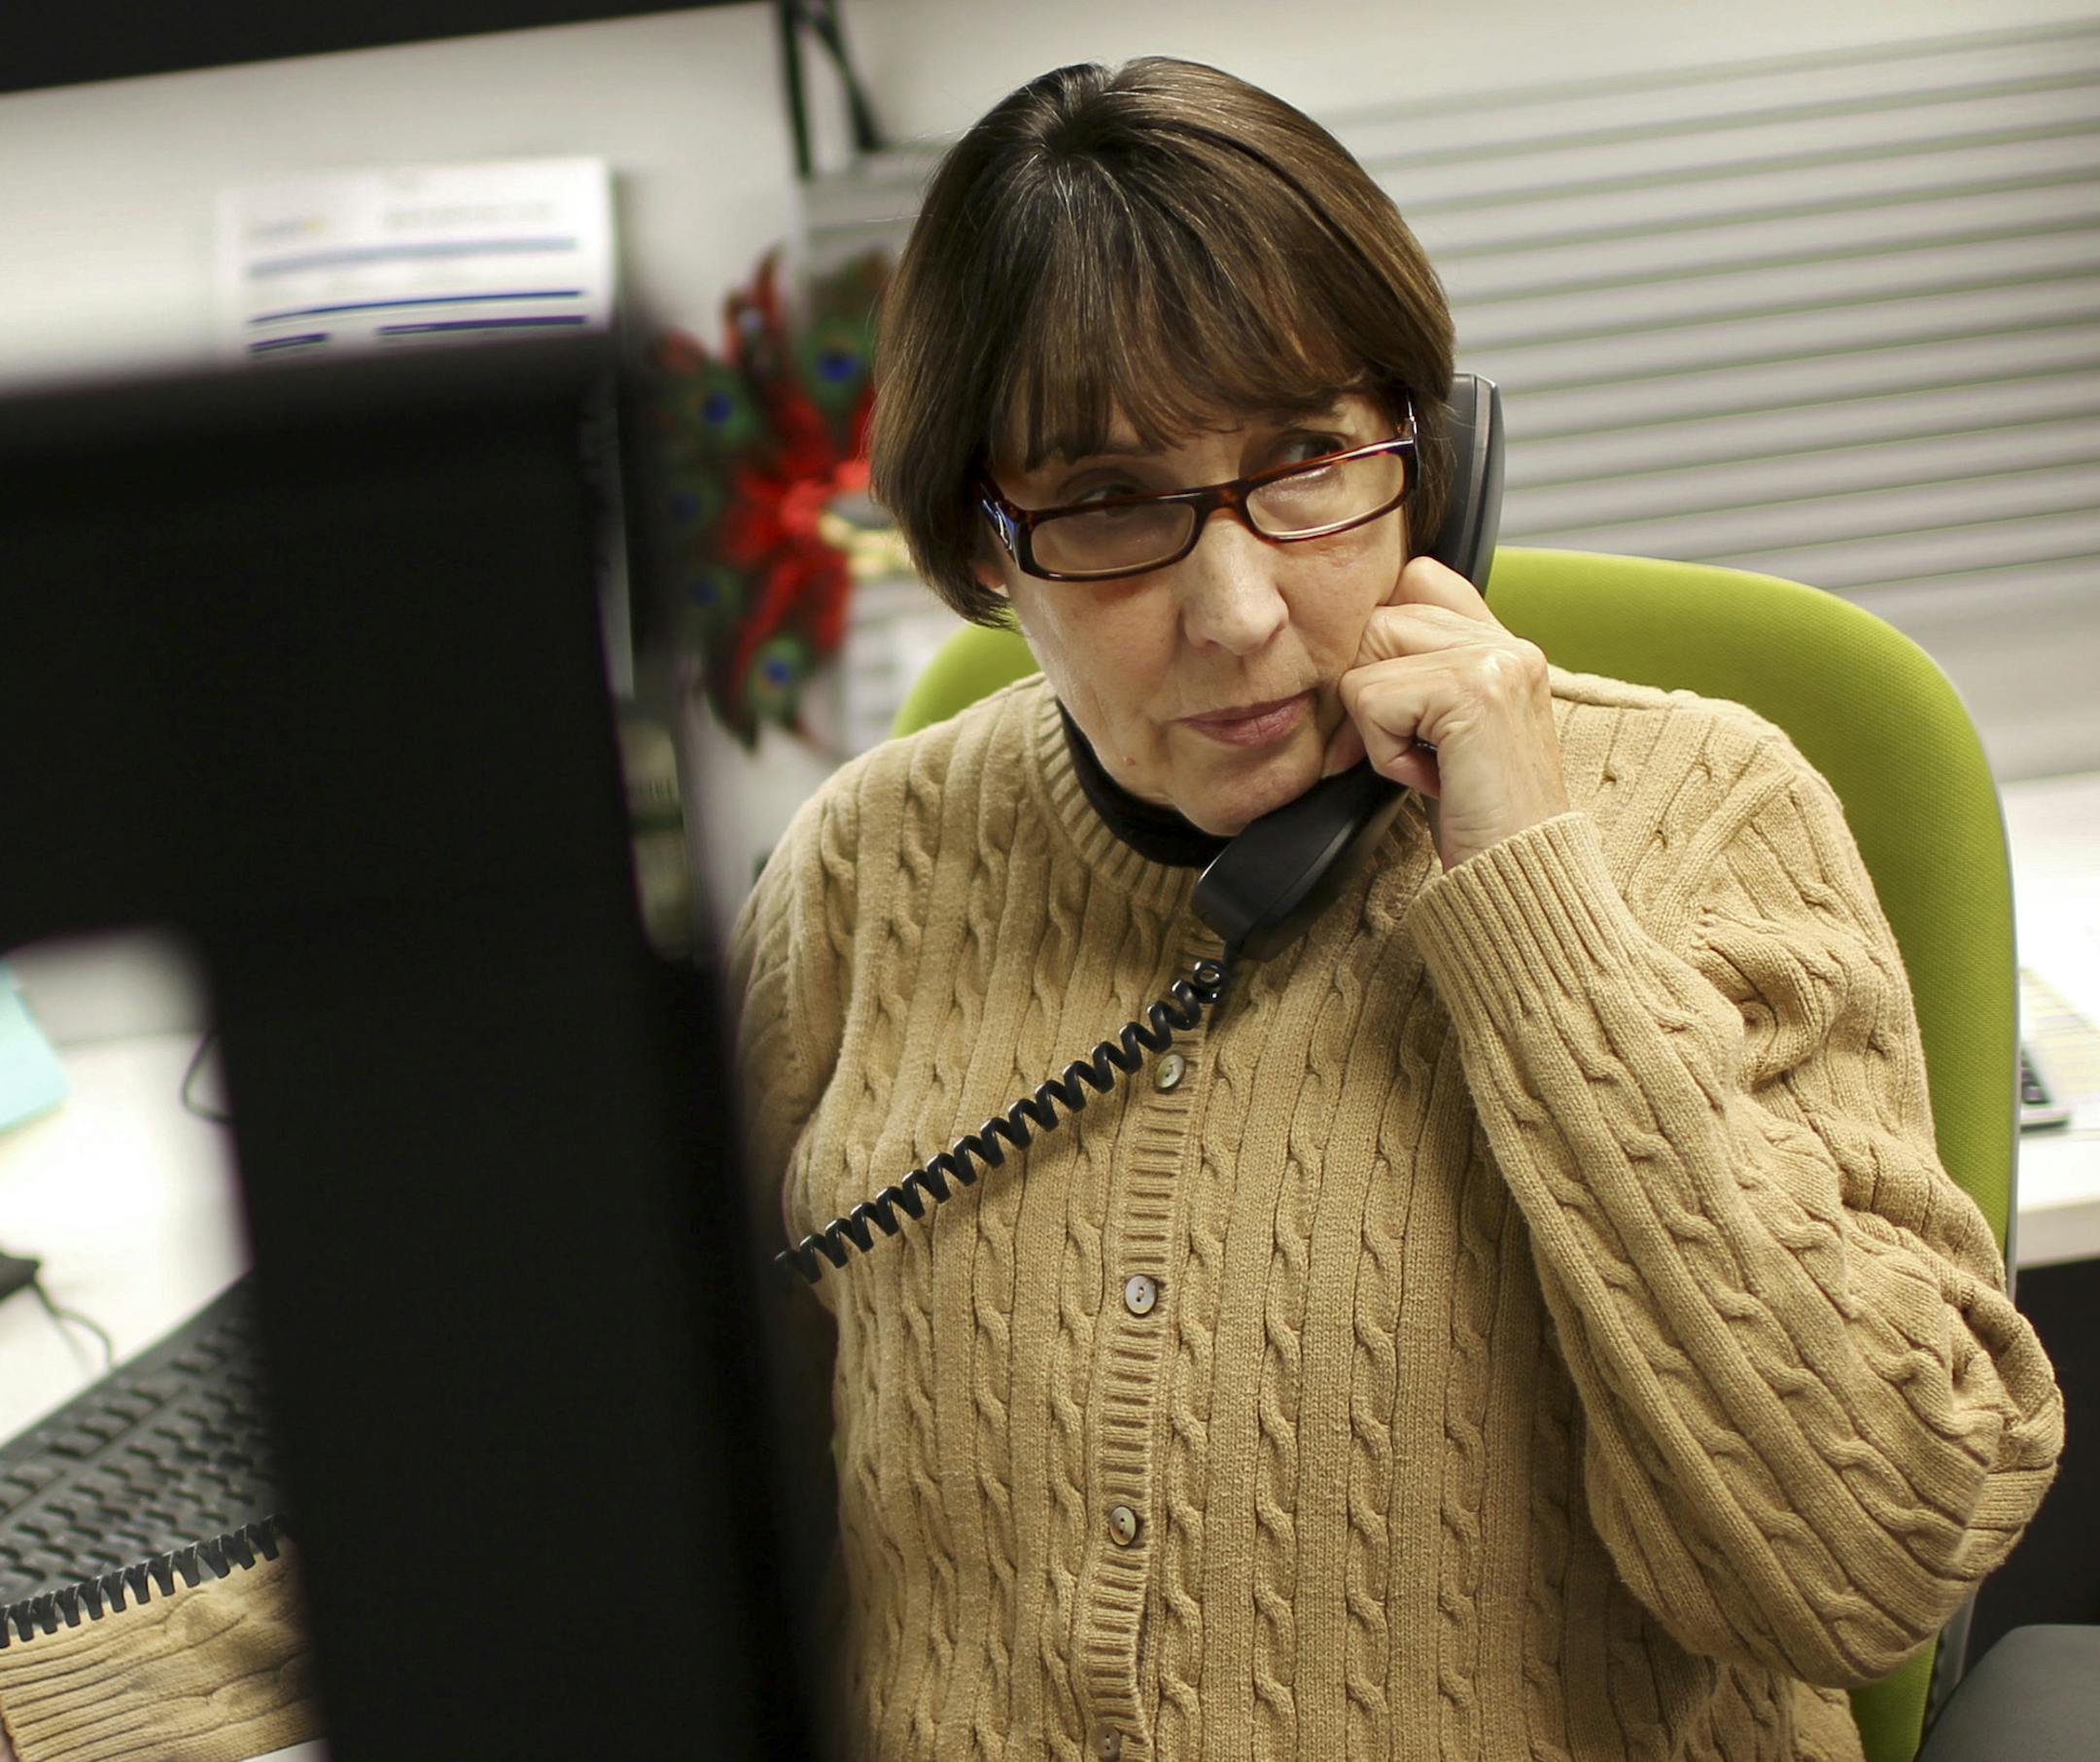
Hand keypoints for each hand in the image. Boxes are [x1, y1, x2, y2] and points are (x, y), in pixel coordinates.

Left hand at [1320, 555, 1569, 870]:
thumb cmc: (1475, 815)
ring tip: (1428, 763)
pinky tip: (1430, 778)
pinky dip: (1384, 752)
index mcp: (1504, 645)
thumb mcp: (1444, 734)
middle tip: (1412, 752)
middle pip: (1376, 620)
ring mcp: (1495, 661)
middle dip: (1371, 694)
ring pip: (1367, 659)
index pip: (1417, 578)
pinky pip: (1372, 699)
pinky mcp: (1473, 689)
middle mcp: (1507, 643)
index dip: (1384, 637)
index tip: (1398, 709)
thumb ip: (1418, 676)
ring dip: (1377, 726)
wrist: (1519, 875)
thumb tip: (1339, 654)